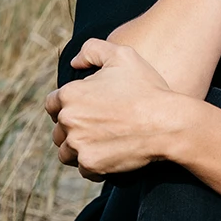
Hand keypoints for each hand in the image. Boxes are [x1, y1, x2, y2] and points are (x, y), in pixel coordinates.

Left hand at [44, 39, 181, 181]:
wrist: (168, 123)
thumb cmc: (147, 89)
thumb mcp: (122, 56)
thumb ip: (92, 50)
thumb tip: (74, 62)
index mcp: (70, 94)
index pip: (52, 104)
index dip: (66, 106)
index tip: (84, 110)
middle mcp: (68, 119)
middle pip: (58, 131)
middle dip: (73, 130)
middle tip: (96, 128)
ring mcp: (78, 144)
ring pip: (66, 153)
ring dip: (79, 150)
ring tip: (101, 144)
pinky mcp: (91, 164)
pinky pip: (84, 169)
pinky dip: (95, 165)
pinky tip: (111, 155)